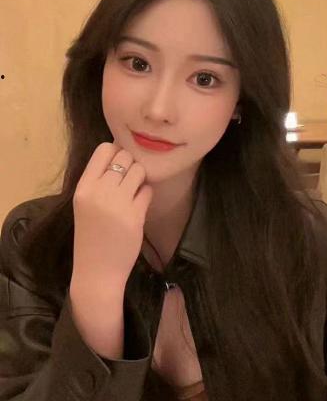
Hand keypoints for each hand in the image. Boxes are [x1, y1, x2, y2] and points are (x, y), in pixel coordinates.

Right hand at [71, 142, 152, 288]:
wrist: (96, 272)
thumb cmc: (91, 235)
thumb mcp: (85, 203)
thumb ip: (98, 179)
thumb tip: (120, 150)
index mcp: (83, 187)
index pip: (104, 149)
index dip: (115, 153)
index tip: (118, 167)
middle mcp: (99, 192)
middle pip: (125, 156)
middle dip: (130, 165)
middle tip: (127, 183)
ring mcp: (118, 204)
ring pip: (139, 170)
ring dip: (140, 179)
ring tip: (133, 194)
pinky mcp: (135, 216)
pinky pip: (148, 190)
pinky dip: (146, 195)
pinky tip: (138, 207)